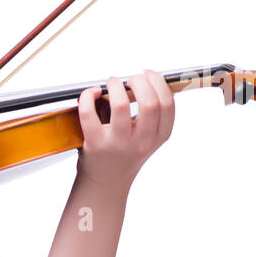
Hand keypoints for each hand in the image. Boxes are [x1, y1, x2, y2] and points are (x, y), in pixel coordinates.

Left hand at [75, 69, 174, 191]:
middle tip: (131, 78)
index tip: (148, 74)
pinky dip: (88, 97)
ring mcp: (117, 143)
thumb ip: (150, 114)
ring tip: (112, 83)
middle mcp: (141, 141)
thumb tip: (146, 79)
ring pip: (120, 105)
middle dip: (140, 81)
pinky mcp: (95, 144)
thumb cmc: (125, 153)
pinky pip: (89, 113)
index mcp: (158, 137)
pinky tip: (91, 93)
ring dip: (115, 86)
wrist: (106, 182)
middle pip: (149, 103)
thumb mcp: (147, 137)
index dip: (159, 83)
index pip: (167, 104)